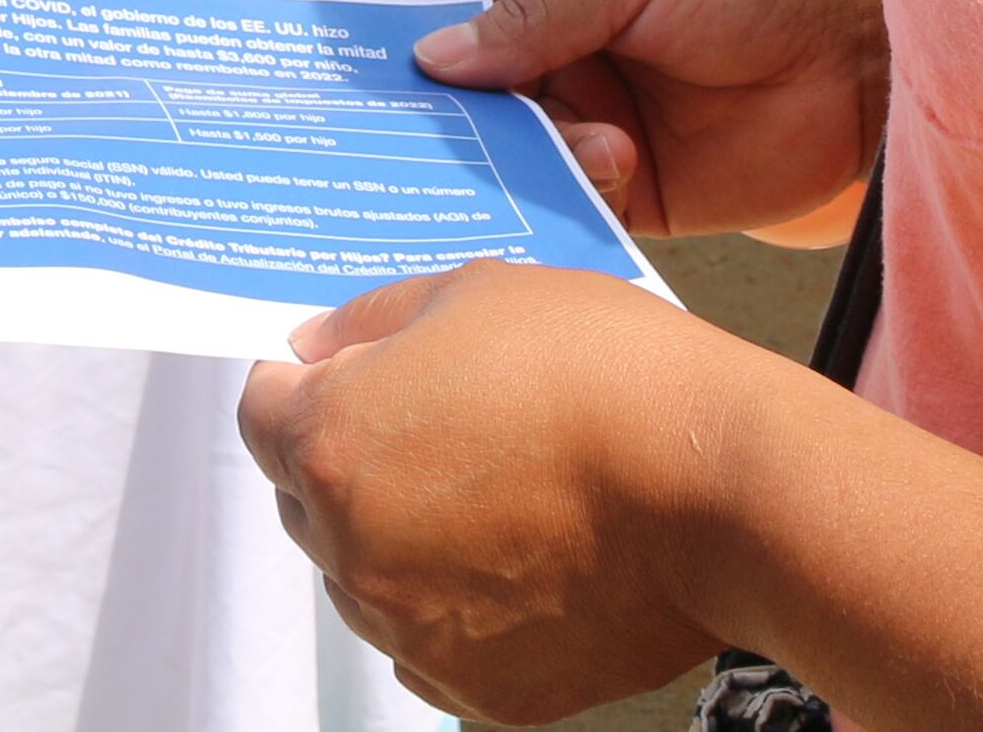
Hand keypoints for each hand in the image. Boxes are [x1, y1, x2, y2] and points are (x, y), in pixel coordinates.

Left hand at [242, 263, 777, 727]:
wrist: (721, 488)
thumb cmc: (606, 376)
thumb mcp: (473, 290)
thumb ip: (371, 321)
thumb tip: (317, 346)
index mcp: (333, 443)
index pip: (261, 412)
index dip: (306, 383)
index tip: (353, 374)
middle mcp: (353, 551)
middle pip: (307, 500)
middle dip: (351, 459)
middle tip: (440, 425)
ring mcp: (415, 633)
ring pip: (366, 581)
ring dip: (401, 538)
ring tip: (499, 493)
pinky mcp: (482, 691)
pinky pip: (432, 649)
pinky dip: (457, 609)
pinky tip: (522, 560)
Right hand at [423, 0, 882, 237]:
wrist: (869, 52)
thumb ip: (532, 14)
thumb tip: (430, 55)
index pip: (454, 4)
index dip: (412, 36)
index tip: (366, 74)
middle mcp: (560, 49)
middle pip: (471, 92)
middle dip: (453, 112)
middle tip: (426, 133)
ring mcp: (593, 120)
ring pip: (514, 152)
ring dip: (527, 151)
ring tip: (586, 137)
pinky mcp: (634, 189)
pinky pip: (572, 203)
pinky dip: (571, 196)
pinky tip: (612, 166)